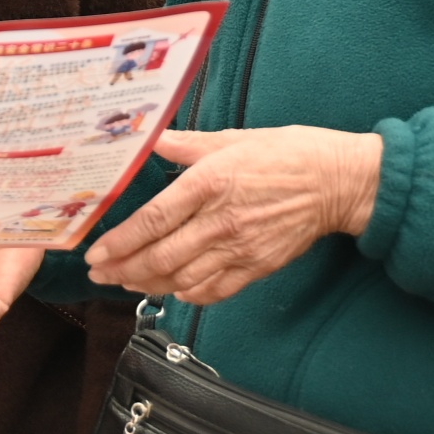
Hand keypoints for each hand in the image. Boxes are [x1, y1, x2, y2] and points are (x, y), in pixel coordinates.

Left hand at [84, 127, 382, 305]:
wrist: (337, 181)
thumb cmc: (286, 154)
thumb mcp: (232, 138)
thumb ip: (186, 145)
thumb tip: (151, 138)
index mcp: (209, 183)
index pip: (153, 220)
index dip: (120, 241)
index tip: (96, 253)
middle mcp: (220, 221)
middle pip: (161, 256)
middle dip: (123, 269)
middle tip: (99, 274)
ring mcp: (240, 248)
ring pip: (183, 278)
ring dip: (149, 284)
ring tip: (125, 282)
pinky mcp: (258, 267)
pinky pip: (215, 290)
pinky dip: (188, 294)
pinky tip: (172, 290)